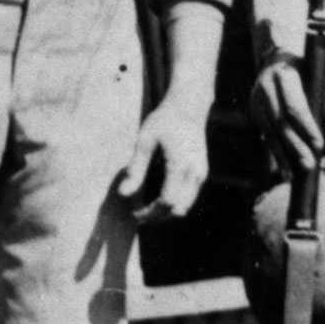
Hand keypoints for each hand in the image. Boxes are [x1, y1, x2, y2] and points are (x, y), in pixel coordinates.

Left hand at [116, 99, 209, 223]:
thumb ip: (135, 169)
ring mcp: (200, 174)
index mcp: (179, 165)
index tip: (133, 213)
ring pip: (185, 207)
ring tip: (146, 210)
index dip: (150, 213)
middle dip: (158, 217)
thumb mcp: (144, 141)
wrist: (189, 106)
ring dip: (166, 212)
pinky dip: (174, 203)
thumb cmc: (164, 120)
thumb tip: (123, 194)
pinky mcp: (201, 172)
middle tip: (138, 215)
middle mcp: (194, 173)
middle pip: (177, 209)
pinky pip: (189, 197)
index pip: (166, 202)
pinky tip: (158, 198)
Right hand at [249, 56, 319, 173]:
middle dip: (295, 146)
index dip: (306, 127)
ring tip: (292, 174)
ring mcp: (256, 99)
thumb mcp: (323, 76)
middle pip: (280, 122)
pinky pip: (264, 134)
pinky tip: (283, 167)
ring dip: (282, 154)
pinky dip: (274, 151)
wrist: (275, 58)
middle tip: (309, 165)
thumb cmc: (307, 68)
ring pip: (268, 132)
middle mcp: (265, 87)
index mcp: (284, 74)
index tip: (320, 144)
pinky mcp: (253, 111)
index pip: (294, 106)